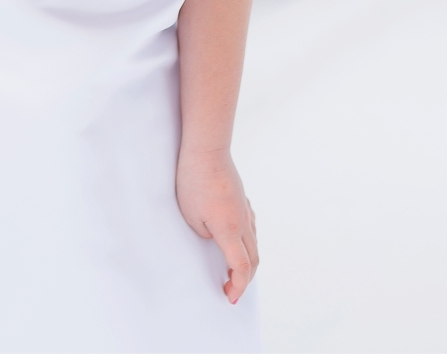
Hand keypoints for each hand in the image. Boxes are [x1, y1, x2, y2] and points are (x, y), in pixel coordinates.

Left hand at [176, 150, 258, 304]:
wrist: (207, 149)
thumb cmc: (194, 181)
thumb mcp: (192, 217)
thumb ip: (205, 234)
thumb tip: (215, 239)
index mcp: (230, 230)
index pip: (243, 267)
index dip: (239, 287)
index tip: (230, 297)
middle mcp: (243, 221)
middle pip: (254, 258)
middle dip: (246, 279)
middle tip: (232, 290)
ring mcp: (245, 208)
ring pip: (254, 242)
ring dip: (248, 260)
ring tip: (234, 270)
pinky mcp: (242, 198)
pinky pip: (250, 226)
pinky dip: (247, 242)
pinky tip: (236, 240)